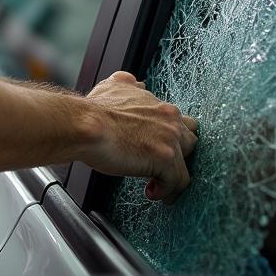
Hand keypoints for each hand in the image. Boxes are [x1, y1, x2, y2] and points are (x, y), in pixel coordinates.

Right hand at [83, 71, 198, 204]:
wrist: (84, 125)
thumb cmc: (94, 111)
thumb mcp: (115, 86)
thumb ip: (130, 85)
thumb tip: (136, 84)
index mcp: (160, 106)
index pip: (180, 123)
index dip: (170, 140)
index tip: (157, 150)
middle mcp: (170, 119)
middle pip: (191, 142)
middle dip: (177, 156)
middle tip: (160, 168)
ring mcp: (170, 138)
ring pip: (186, 164)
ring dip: (173, 176)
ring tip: (157, 184)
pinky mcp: (165, 158)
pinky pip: (177, 181)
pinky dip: (166, 191)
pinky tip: (151, 192)